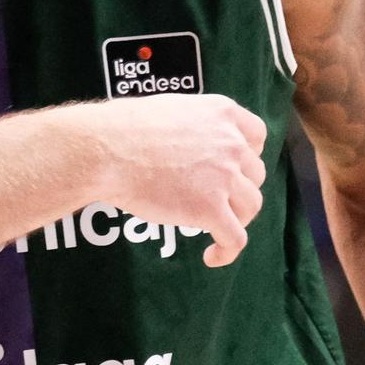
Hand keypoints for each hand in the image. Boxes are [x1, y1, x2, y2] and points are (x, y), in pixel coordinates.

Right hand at [82, 94, 267, 267]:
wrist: (107, 150)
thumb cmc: (124, 128)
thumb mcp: (171, 108)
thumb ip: (194, 124)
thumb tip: (190, 141)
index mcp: (222, 113)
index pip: (257, 135)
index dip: (248, 154)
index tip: (234, 167)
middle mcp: (231, 143)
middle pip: (255, 173)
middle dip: (239, 188)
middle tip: (216, 199)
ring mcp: (224, 176)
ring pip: (250, 206)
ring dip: (236, 217)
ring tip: (215, 228)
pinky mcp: (211, 209)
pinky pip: (236, 238)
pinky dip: (228, 251)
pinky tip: (211, 257)